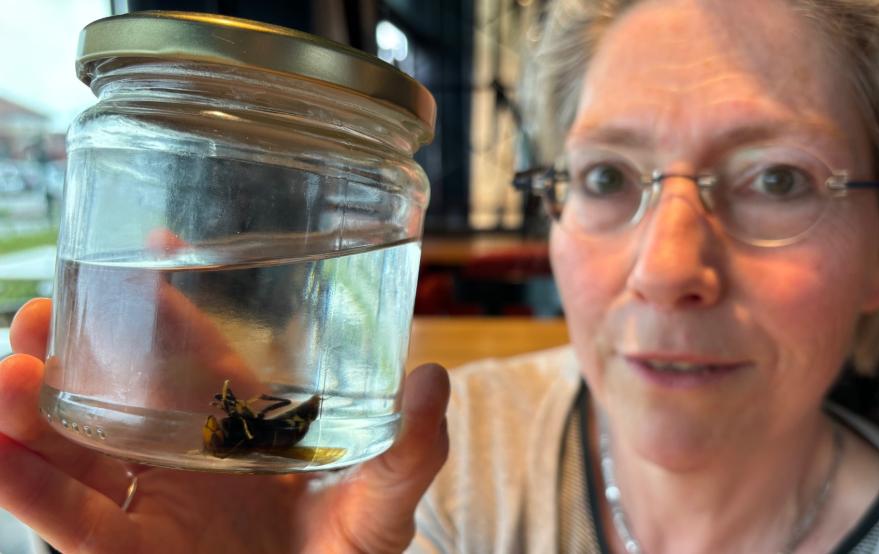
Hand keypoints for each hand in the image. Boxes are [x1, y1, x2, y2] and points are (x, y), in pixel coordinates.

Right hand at [0, 298, 449, 552]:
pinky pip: (67, 521)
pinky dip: (24, 485)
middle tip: (41, 310)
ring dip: (32, 409)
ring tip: (7, 366)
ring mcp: (152, 506)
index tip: (153, 245)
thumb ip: (409, 452)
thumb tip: (431, 381)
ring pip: (76, 450)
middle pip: (116, 393)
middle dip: (77, 349)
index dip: (171, 305)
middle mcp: (188, 458)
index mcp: (244, 428)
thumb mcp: (384, 503)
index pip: (198, 355)